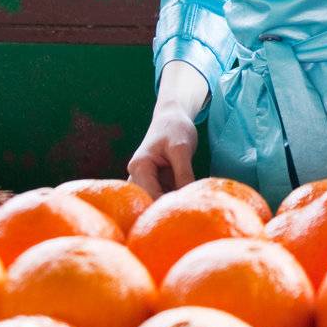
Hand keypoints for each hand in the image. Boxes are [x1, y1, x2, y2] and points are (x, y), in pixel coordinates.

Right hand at [127, 60, 205, 196]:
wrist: (172, 118)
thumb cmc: (175, 129)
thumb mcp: (182, 149)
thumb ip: (183, 174)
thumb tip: (185, 200)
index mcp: (139, 167)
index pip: (150, 196)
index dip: (167, 205)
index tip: (187, 208)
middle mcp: (135, 176)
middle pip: (150, 200)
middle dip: (168, 206)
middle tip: (191, 209)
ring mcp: (143, 180)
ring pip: (156, 199)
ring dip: (172, 202)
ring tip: (190, 204)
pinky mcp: (153, 181)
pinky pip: (162, 194)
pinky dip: (174, 197)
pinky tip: (188, 197)